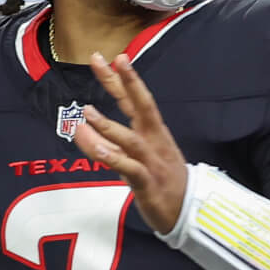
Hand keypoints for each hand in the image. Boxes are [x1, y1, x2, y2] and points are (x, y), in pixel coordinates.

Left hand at [70, 53, 188, 233]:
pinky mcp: (148, 183)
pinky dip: (114, 159)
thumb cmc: (159, 180)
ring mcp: (152, 161)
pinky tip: (98, 149)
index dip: (126, 79)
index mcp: (153, 132)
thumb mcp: (132, 159)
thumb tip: (80, 128)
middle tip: (106, 61)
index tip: (115, 56)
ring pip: (130, 139)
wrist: (188, 212)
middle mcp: (153, 141)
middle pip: (140, 107)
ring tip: (87, 112)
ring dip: (108, 125)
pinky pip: (130, 169)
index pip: (137, 100)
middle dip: (122, 83)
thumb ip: (108, 143)